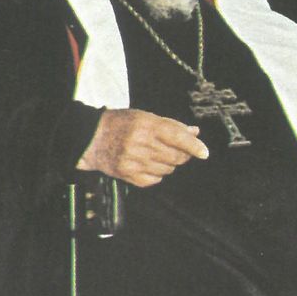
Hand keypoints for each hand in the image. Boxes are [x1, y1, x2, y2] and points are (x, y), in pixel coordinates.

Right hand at [77, 107, 209, 186]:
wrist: (92, 139)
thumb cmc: (121, 123)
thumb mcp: (145, 116)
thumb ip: (172, 125)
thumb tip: (195, 132)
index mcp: (146, 125)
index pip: (177, 136)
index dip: (193, 146)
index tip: (204, 152)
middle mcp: (140, 144)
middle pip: (175, 156)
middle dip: (183, 155)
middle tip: (181, 150)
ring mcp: (134, 162)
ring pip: (167, 169)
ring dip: (170, 163)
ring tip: (158, 154)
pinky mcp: (128, 175)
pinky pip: (155, 179)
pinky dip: (158, 173)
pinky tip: (149, 164)